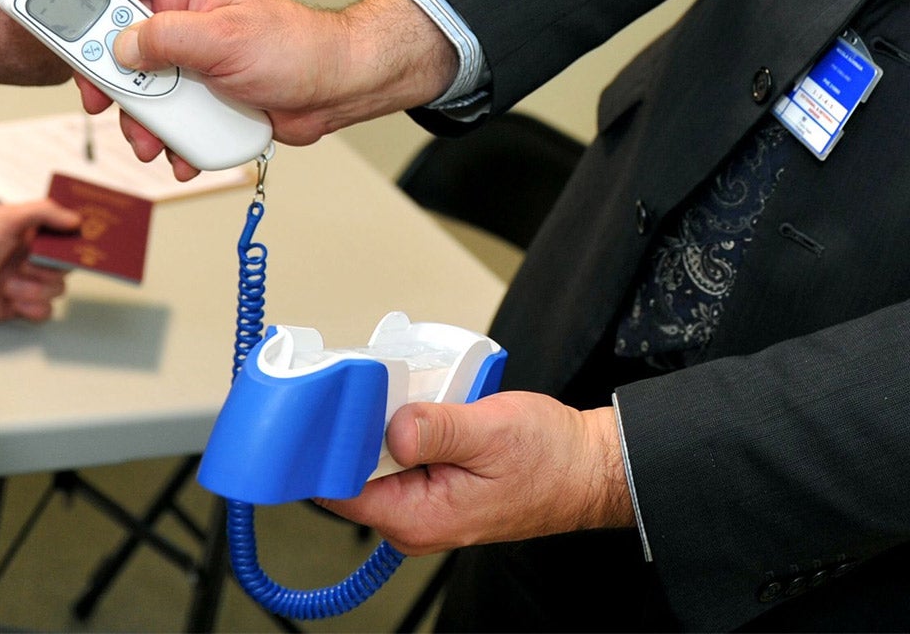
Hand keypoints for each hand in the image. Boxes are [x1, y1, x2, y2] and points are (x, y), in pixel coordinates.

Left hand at [0, 199, 80, 325]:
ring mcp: (28, 283)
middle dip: (48, 269)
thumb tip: (76, 219)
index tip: (75, 247)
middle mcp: (33, 259)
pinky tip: (14, 302)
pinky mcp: (21, 306)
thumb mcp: (9, 217)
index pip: (65, 238)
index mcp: (32, 235)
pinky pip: (45, 311)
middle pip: (65, 267)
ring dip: (34, 289)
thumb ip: (45, 212)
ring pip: (56, 290)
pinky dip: (32, 308)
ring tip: (9, 286)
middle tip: (27, 265)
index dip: (72, 243)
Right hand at [74, 0, 457, 175]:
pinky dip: (168, 138)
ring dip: (139, 119)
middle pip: (118, 38)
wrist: (339, 89)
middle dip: (108, 75)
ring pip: (139, 85)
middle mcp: (184, 19)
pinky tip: (180, 153)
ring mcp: (192, 59)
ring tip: (151, 141)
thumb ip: (166, 38)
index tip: (63, 19)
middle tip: (101, 99)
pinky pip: (167, 116)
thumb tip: (121, 45)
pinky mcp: (202, 95)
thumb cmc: (299, 47)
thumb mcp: (225, 38)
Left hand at [320, 392, 632, 555]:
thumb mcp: (492, 431)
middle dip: (357, 427)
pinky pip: (400, 457)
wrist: (586, 469)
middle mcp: (413, 521)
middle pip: (352, 471)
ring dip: (384, 424)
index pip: (339, 490)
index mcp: (419, 518)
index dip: (326, 448)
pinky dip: (405, 428)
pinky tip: (424, 408)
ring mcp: (422, 506)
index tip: (323, 409)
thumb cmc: (550, 459)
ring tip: (411, 396)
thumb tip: (391, 427)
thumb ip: (438, 430)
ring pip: (376, 460)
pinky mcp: (433, 488)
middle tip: (376, 388)